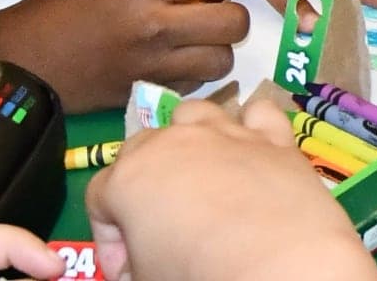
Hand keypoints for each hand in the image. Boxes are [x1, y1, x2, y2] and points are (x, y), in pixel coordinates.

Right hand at [0, 0, 249, 108]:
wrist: (18, 67)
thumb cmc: (51, 16)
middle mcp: (157, 25)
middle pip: (233, 21)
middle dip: (228, 15)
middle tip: (207, 15)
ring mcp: (155, 65)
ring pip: (223, 60)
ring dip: (215, 50)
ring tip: (194, 44)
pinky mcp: (147, 94)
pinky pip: (196, 85)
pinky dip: (194, 76)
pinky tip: (173, 67)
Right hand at [88, 98, 376, 280]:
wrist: (277, 265)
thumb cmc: (194, 274)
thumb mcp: (145, 275)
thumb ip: (133, 262)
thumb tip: (139, 265)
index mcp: (128, 179)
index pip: (99, 197)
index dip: (109, 238)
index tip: (128, 267)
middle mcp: (174, 144)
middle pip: (141, 146)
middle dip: (142, 182)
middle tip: (160, 226)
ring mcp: (226, 135)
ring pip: (194, 113)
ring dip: (190, 137)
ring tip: (200, 175)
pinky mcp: (273, 139)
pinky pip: (259, 112)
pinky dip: (253, 125)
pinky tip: (253, 149)